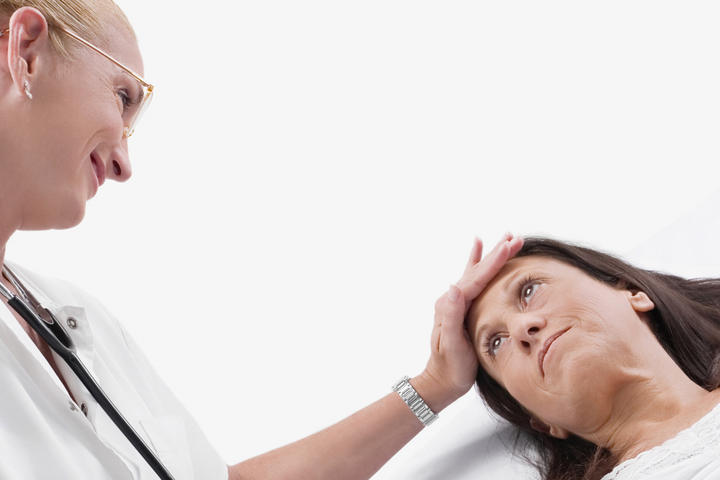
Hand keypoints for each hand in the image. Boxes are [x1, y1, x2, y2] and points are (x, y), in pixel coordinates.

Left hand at [413, 233, 523, 411]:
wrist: (442, 381)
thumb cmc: (450, 367)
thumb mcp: (452, 345)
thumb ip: (451, 316)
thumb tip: (452, 288)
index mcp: (451, 305)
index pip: (476, 277)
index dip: (494, 261)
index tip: (510, 245)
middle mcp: (452, 299)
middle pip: (478, 270)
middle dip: (497, 253)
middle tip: (516, 237)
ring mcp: (456, 302)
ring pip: (478, 272)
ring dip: (492, 255)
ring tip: (506, 238)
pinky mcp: (462, 308)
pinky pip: (473, 281)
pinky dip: (477, 264)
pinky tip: (478, 251)